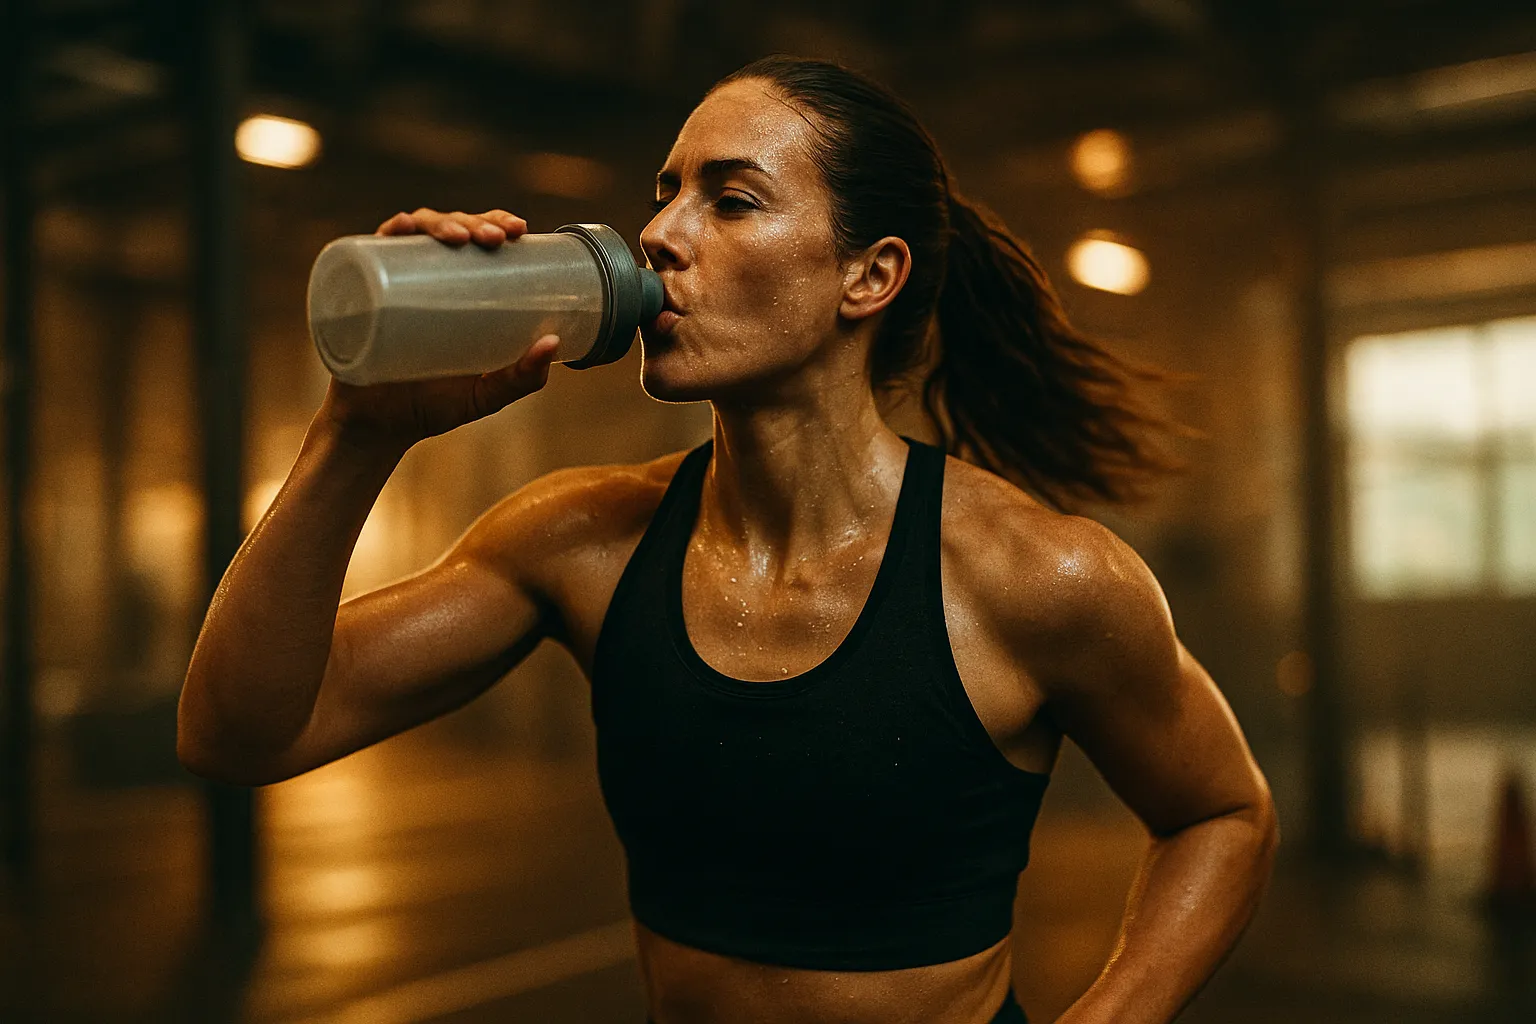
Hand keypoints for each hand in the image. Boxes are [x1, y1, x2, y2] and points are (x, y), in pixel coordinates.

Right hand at [317, 208, 555, 452]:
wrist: (377, 428)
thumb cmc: (432, 406)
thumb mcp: (484, 394)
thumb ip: (521, 378)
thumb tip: (553, 342)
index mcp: (456, 290)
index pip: (478, 240)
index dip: (497, 222)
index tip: (519, 230)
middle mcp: (424, 277)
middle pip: (451, 229)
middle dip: (476, 221)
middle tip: (496, 239)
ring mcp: (392, 281)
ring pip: (416, 232)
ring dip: (440, 222)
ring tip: (461, 238)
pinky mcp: (361, 290)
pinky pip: (369, 250)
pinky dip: (389, 232)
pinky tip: (405, 228)